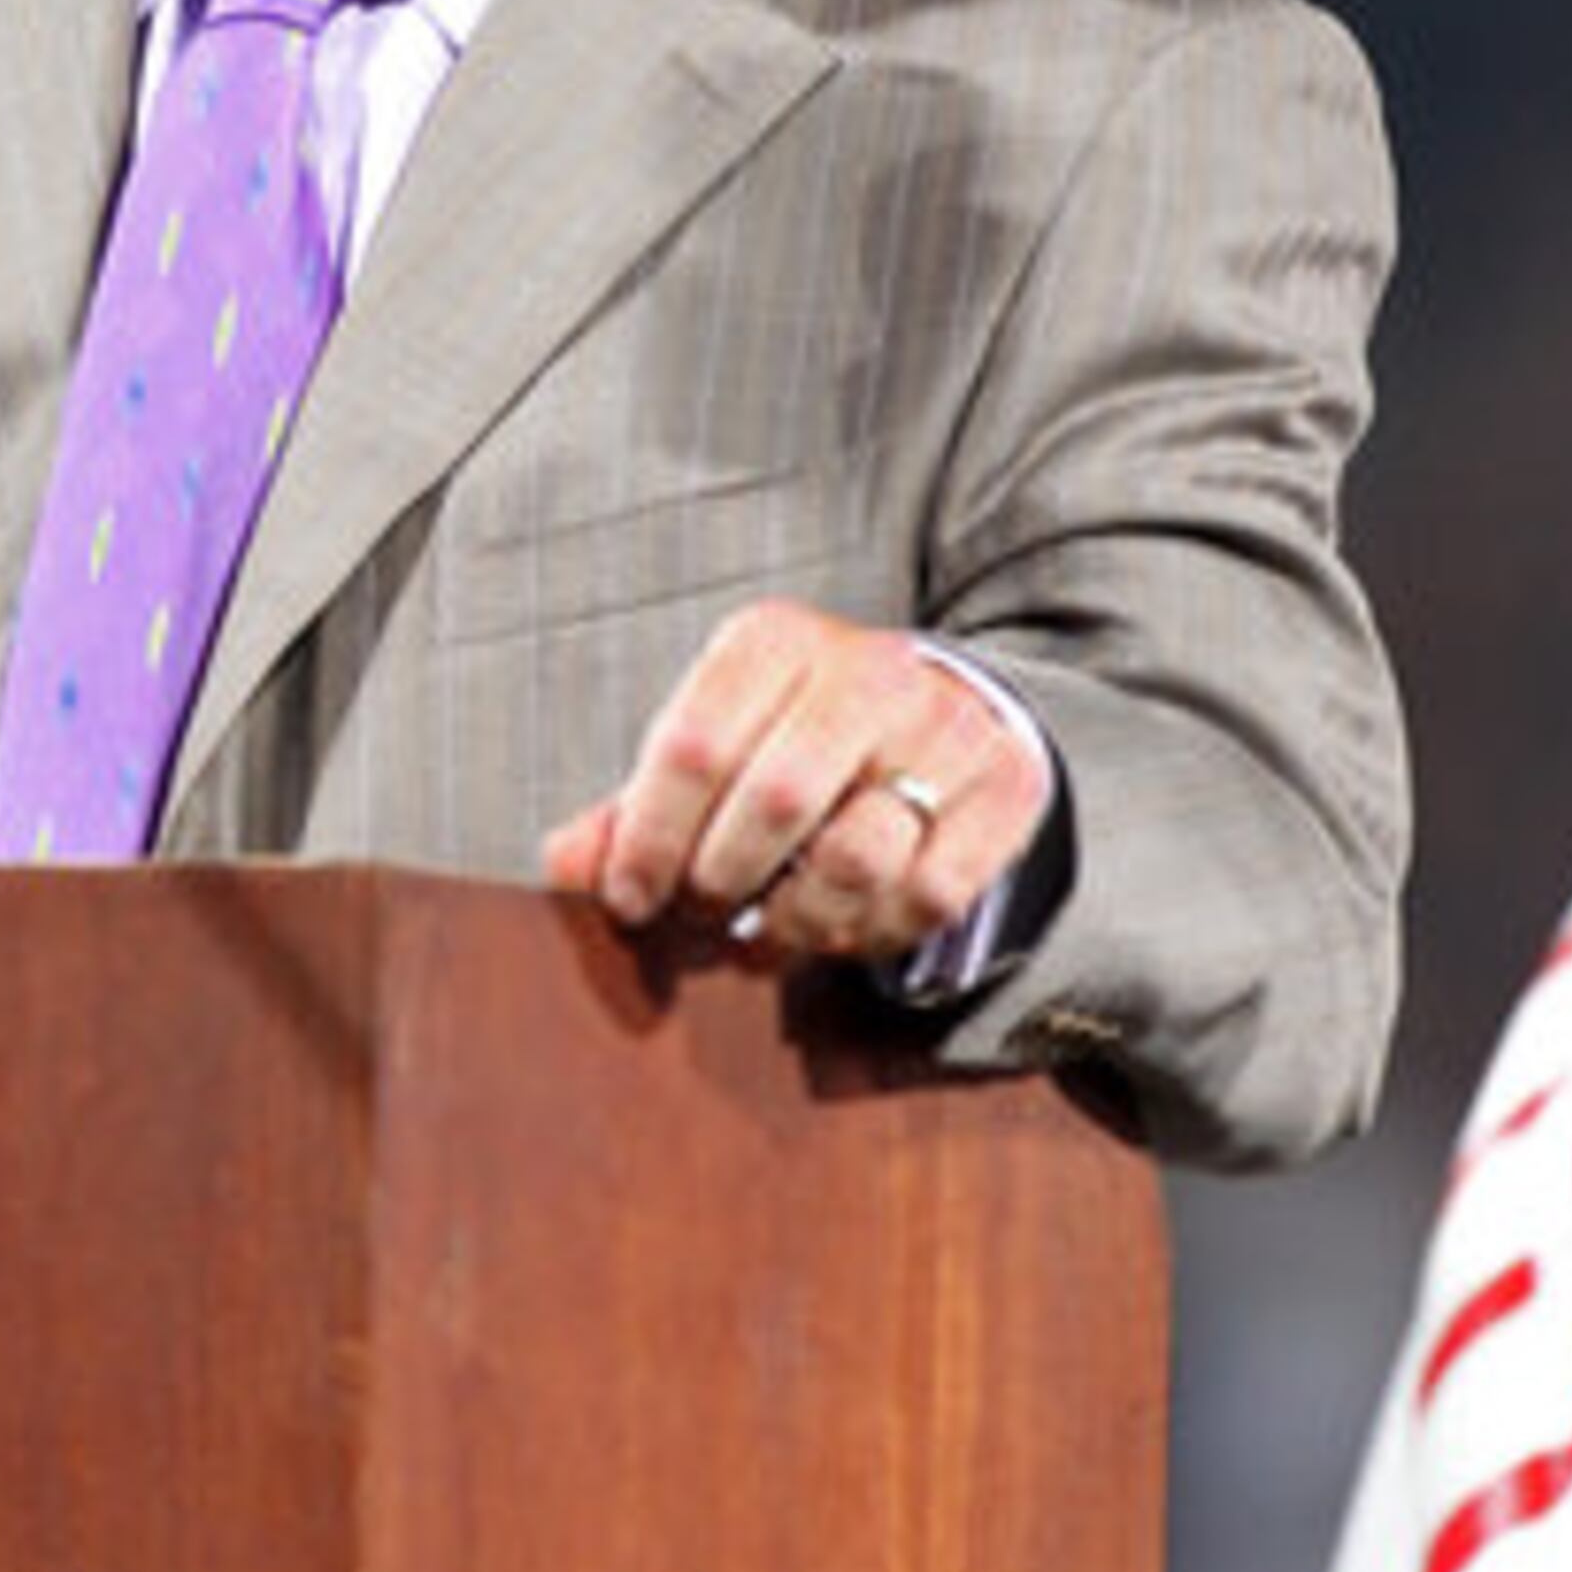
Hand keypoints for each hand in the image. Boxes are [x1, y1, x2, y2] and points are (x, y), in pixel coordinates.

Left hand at [537, 596, 1051, 964]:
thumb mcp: (715, 741)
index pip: (691, 745)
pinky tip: (839, 923)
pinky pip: (927, 895)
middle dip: (721, 880)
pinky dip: (871, 931)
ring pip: (856, 855)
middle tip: (701, 913)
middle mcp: (867, 669)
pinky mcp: (1005, 790)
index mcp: (774, 639)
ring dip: (795, 918)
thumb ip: (635, 806)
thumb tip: (566, 869)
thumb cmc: (794, 736)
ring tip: (767, 927)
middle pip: (773, 801)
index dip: (648, 839)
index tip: (628, 898)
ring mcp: (945, 727)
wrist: (942, 708)